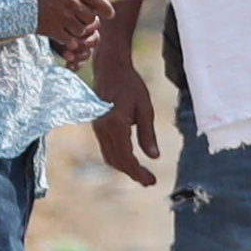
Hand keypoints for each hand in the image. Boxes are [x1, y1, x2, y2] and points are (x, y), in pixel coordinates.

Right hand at [34, 0, 106, 51]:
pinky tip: (62, 37)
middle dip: (87, 22)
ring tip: (67, 28)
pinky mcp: (53, 29)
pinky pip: (69, 40)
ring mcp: (62, 16)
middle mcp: (69, 1)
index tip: (110, 14)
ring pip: (81, 30)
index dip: (105, 8)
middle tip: (80, 22)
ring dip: (76, 32)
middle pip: (90, 18)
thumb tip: (92, 3)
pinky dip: (68, 41)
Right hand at [95, 60, 164, 185]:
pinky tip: (130, 161)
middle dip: (132, 174)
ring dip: (125, 168)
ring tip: (141, 175)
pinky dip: (118, 159)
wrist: (109, 68)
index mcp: (115, 124)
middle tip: (149, 182)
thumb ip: (147, 133)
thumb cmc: (130, 84)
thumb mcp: (144, 107)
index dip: (138, 172)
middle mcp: (103, 129)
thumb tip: (153, 157)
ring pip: (110, 157)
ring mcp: (97, 128)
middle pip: (117, 161)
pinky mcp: (97, 127)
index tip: (151, 181)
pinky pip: (107, 149)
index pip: (126, 157)